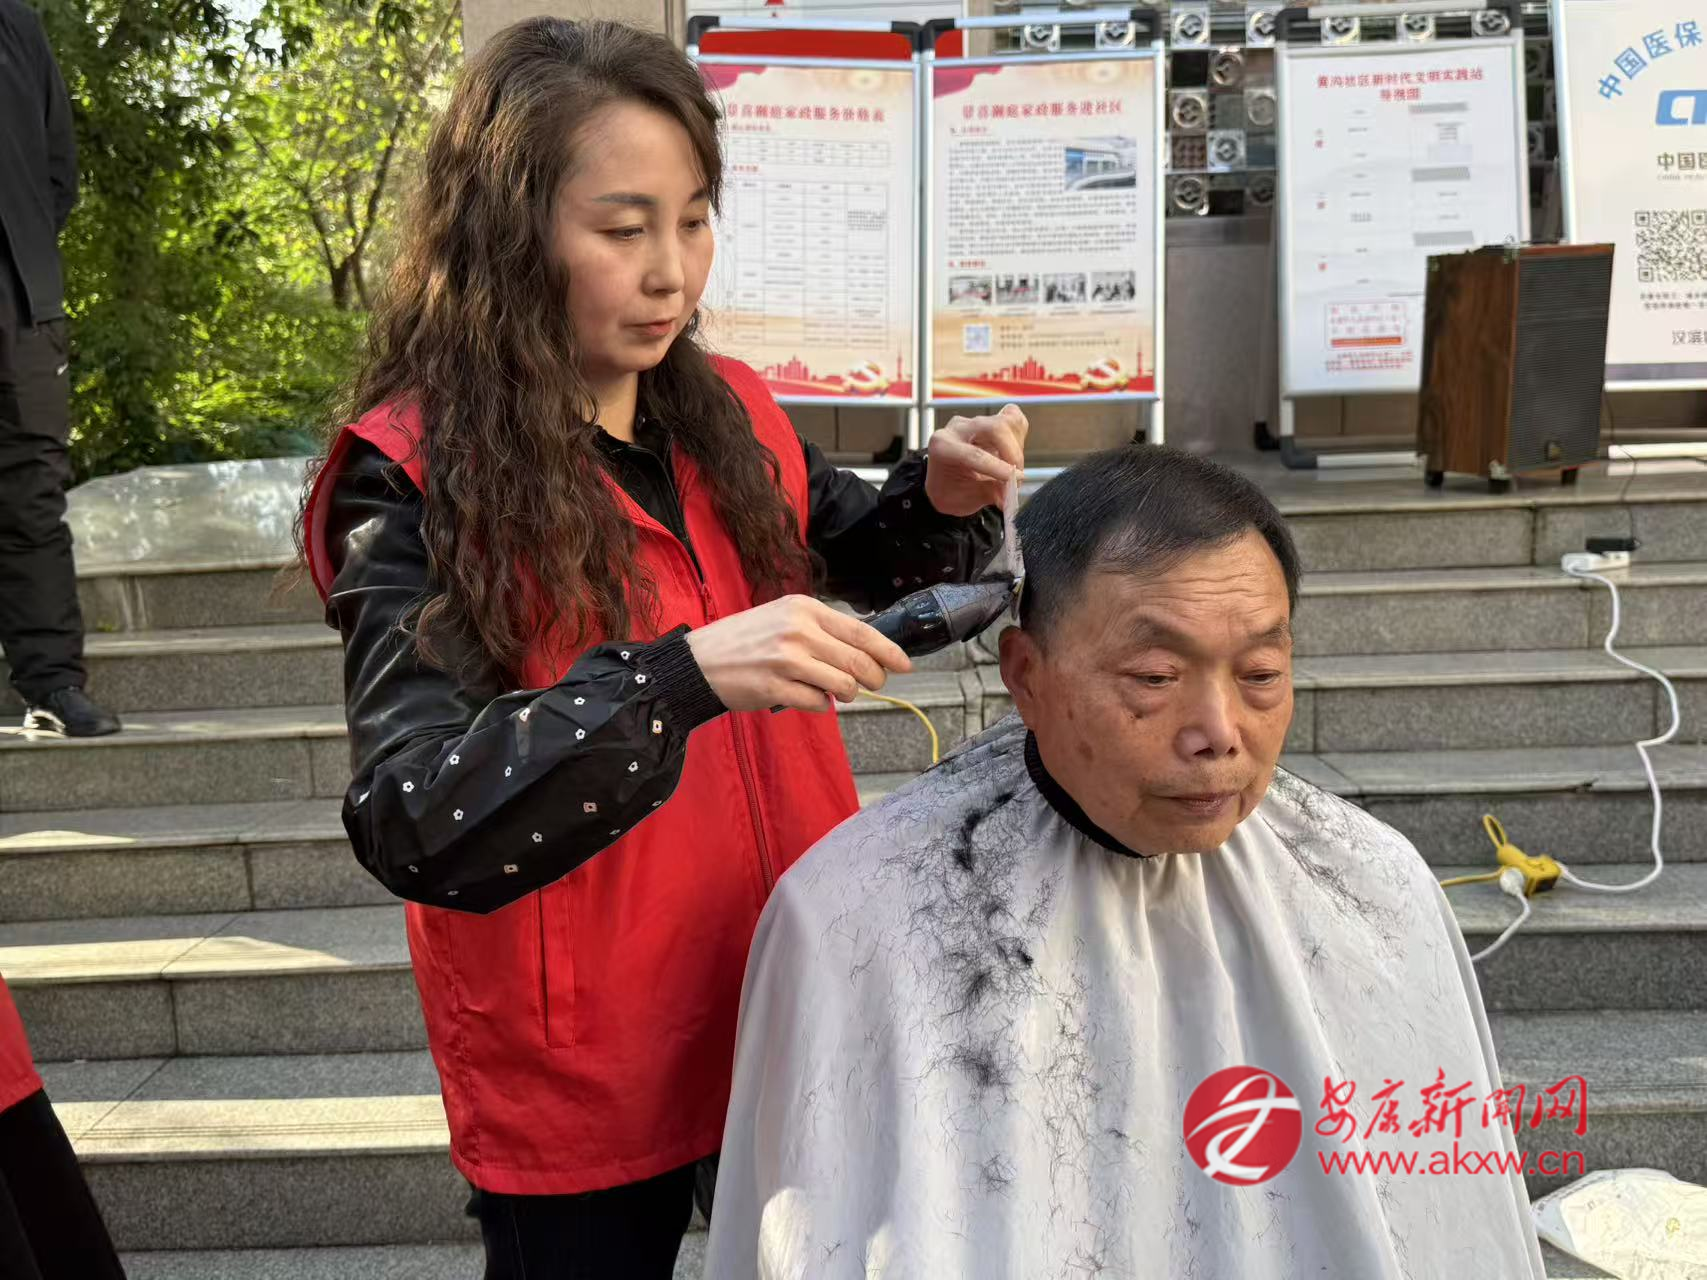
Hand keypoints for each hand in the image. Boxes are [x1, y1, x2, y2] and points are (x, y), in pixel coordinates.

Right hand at [686, 595, 913, 712]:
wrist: (699, 661)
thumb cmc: (745, 640)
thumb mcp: (784, 617)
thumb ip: (822, 629)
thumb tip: (866, 651)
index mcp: (804, 608)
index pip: (860, 630)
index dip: (888, 651)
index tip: (905, 664)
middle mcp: (798, 630)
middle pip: (858, 662)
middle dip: (874, 678)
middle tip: (871, 684)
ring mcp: (786, 659)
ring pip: (843, 686)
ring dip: (845, 694)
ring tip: (832, 690)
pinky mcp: (775, 687)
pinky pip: (819, 703)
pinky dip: (819, 704)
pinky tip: (804, 696)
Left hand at [924, 404, 1027, 516]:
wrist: (946, 483)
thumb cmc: (953, 491)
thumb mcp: (967, 499)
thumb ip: (991, 493)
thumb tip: (1010, 495)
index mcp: (943, 446)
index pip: (974, 453)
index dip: (998, 467)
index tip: (1016, 480)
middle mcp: (957, 429)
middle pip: (994, 428)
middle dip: (1012, 453)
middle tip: (1017, 478)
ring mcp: (974, 421)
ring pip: (1006, 422)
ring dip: (1017, 447)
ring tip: (1014, 468)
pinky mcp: (989, 419)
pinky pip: (1012, 417)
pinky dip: (1019, 436)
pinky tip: (1013, 453)